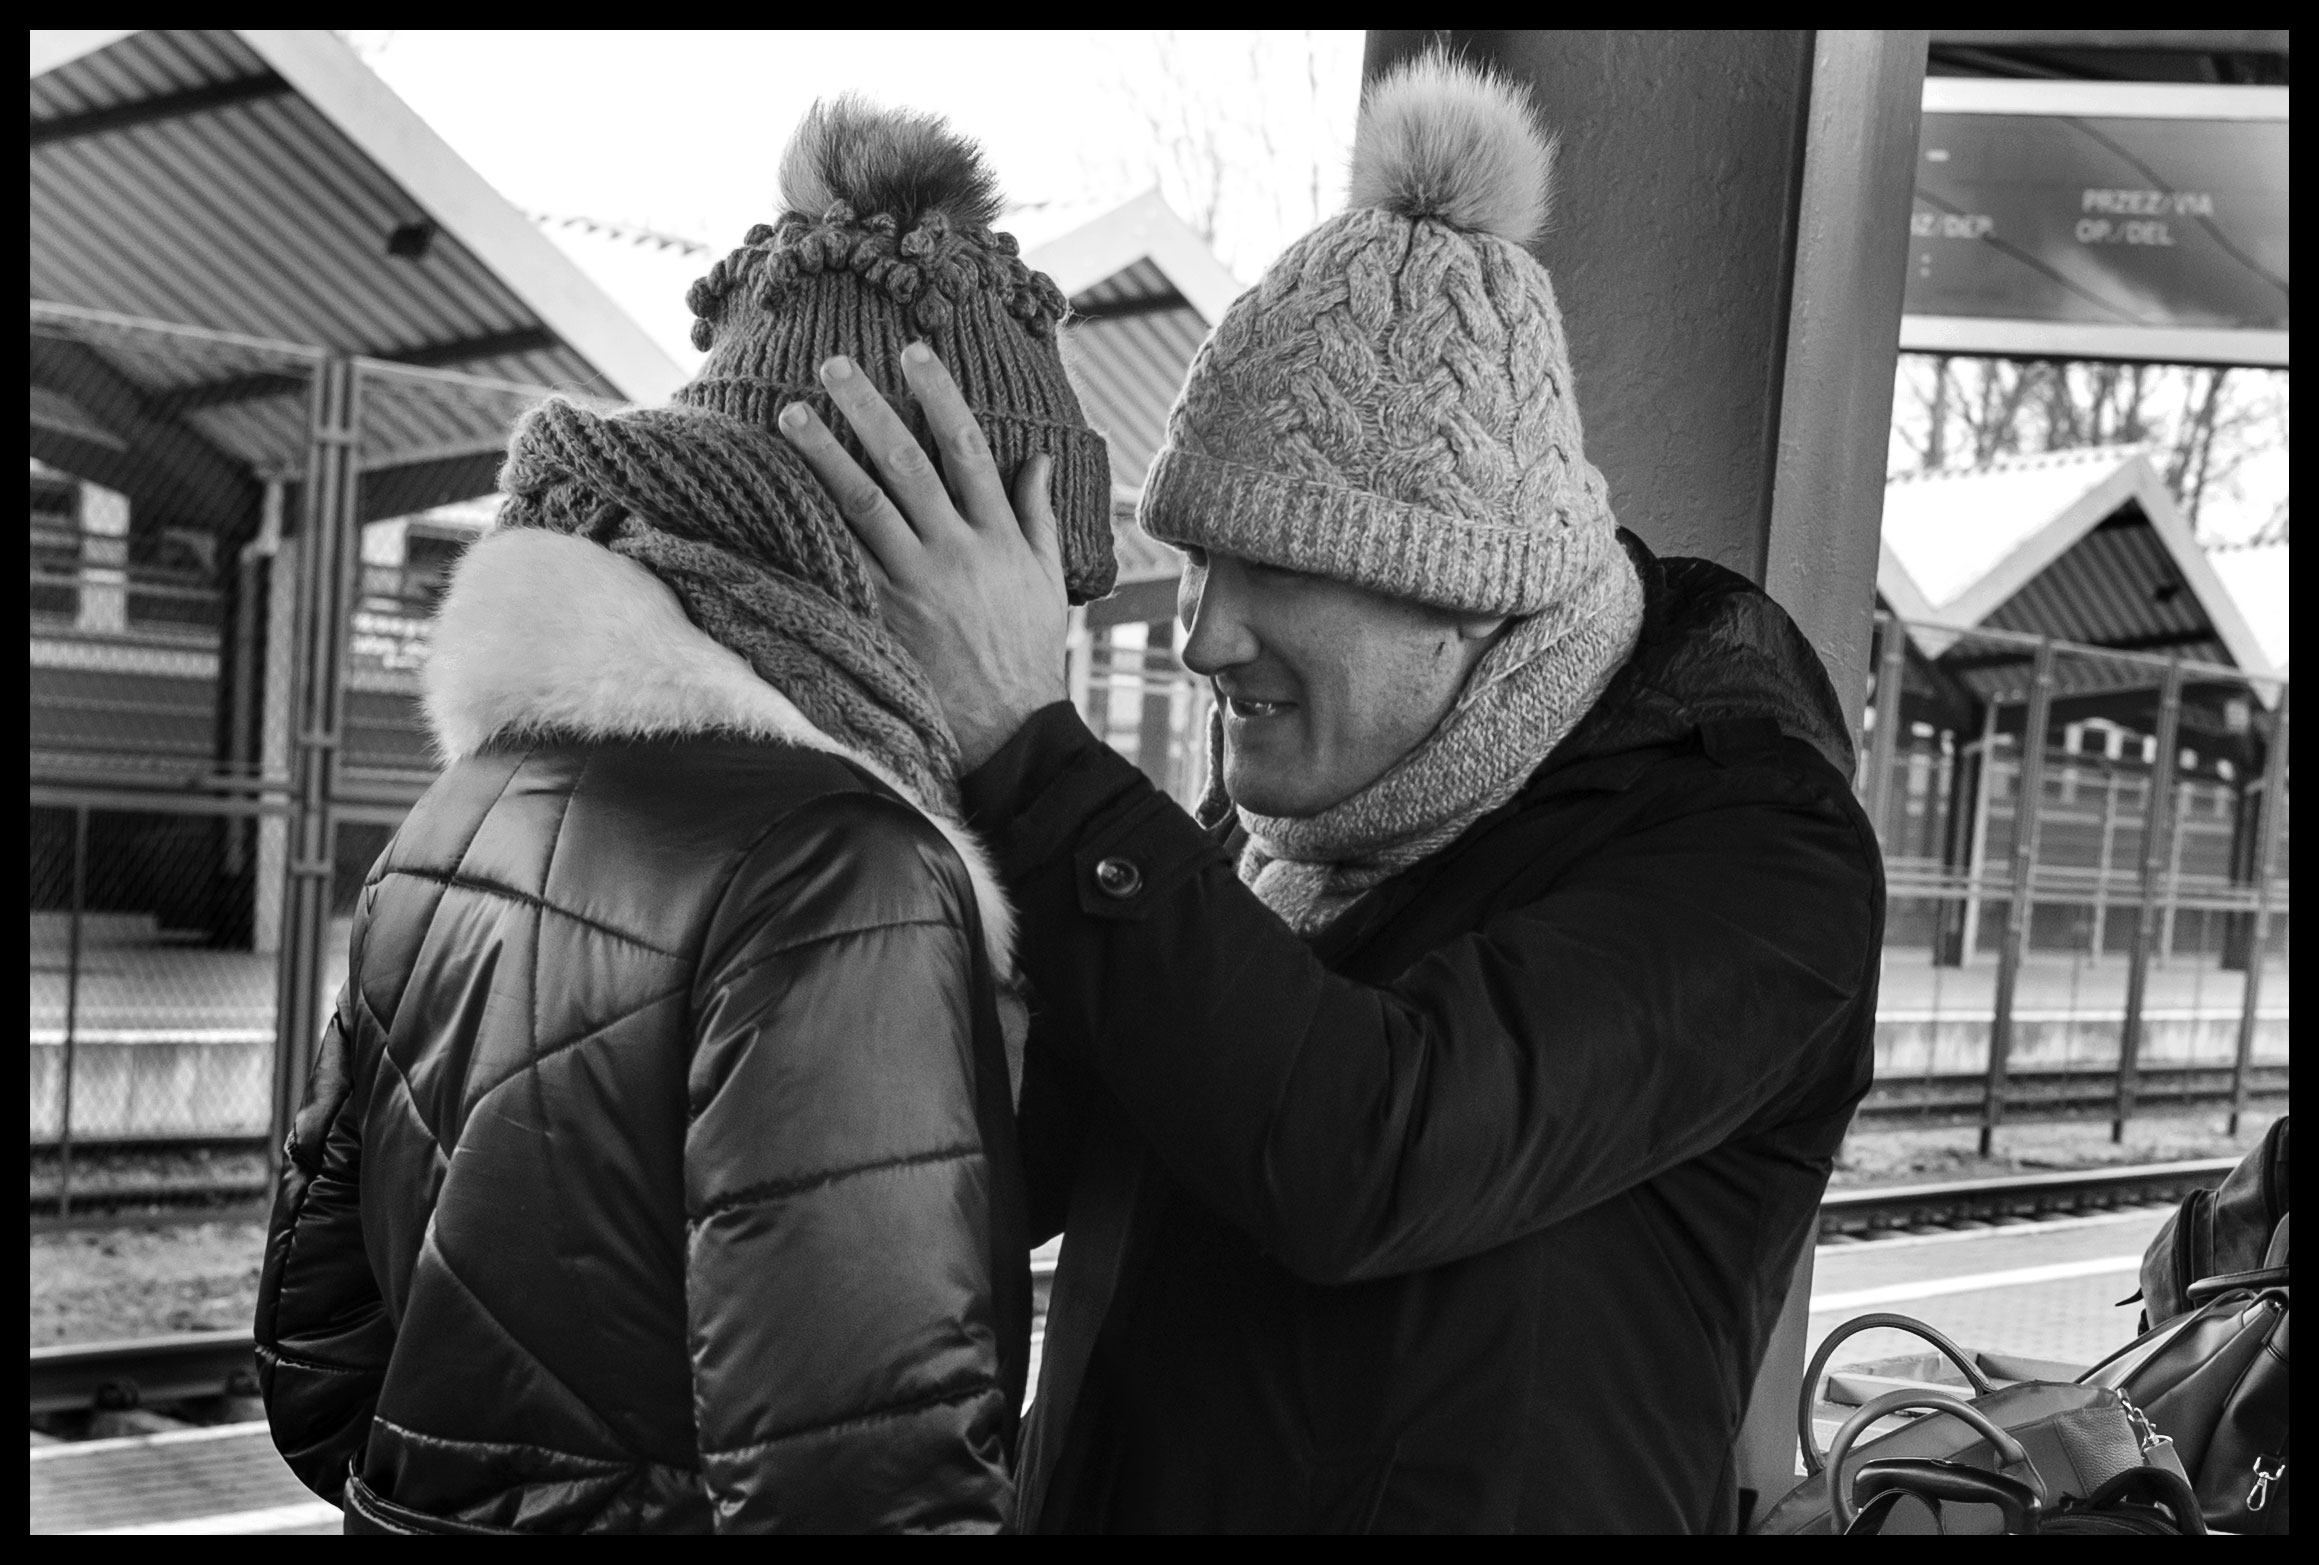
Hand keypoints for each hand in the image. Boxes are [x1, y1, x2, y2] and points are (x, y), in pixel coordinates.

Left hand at [778, 344, 1069, 772]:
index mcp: (998, 533)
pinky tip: (778, 499)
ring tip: (789, 414)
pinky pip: (842, 564)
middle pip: (905, 463)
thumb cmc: (1028, 652)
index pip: (967, 447)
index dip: (939, 394)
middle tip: (832, 363)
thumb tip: (1041, 459)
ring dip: (823, 455)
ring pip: (863, 504)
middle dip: (868, 407)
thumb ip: (1039, 515)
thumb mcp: (1048, 578)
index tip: (913, 351)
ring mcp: (916, 583)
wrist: (1009, 727)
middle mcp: (956, 549)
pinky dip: (811, 530)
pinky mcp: (884, 616)